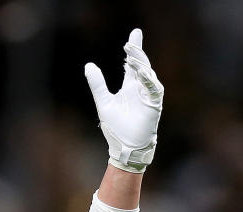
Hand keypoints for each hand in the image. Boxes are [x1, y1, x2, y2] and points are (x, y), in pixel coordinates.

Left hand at [85, 28, 163, 172]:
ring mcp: (149, 96)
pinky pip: (154, 89)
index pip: (132, 64)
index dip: (133, 49)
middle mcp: (141, 88)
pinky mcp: (154, 105)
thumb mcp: (103, 102)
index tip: (135, 33)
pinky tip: (141, 72)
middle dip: (137, 52)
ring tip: (132, 55)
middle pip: (141, 65)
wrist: (124, 146)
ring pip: (148, 75)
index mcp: (130, 86)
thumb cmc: (116, 126)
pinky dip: (148, 80)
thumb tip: (88, 65)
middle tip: (131, 41)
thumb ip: (97, 84)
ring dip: (141, 65)